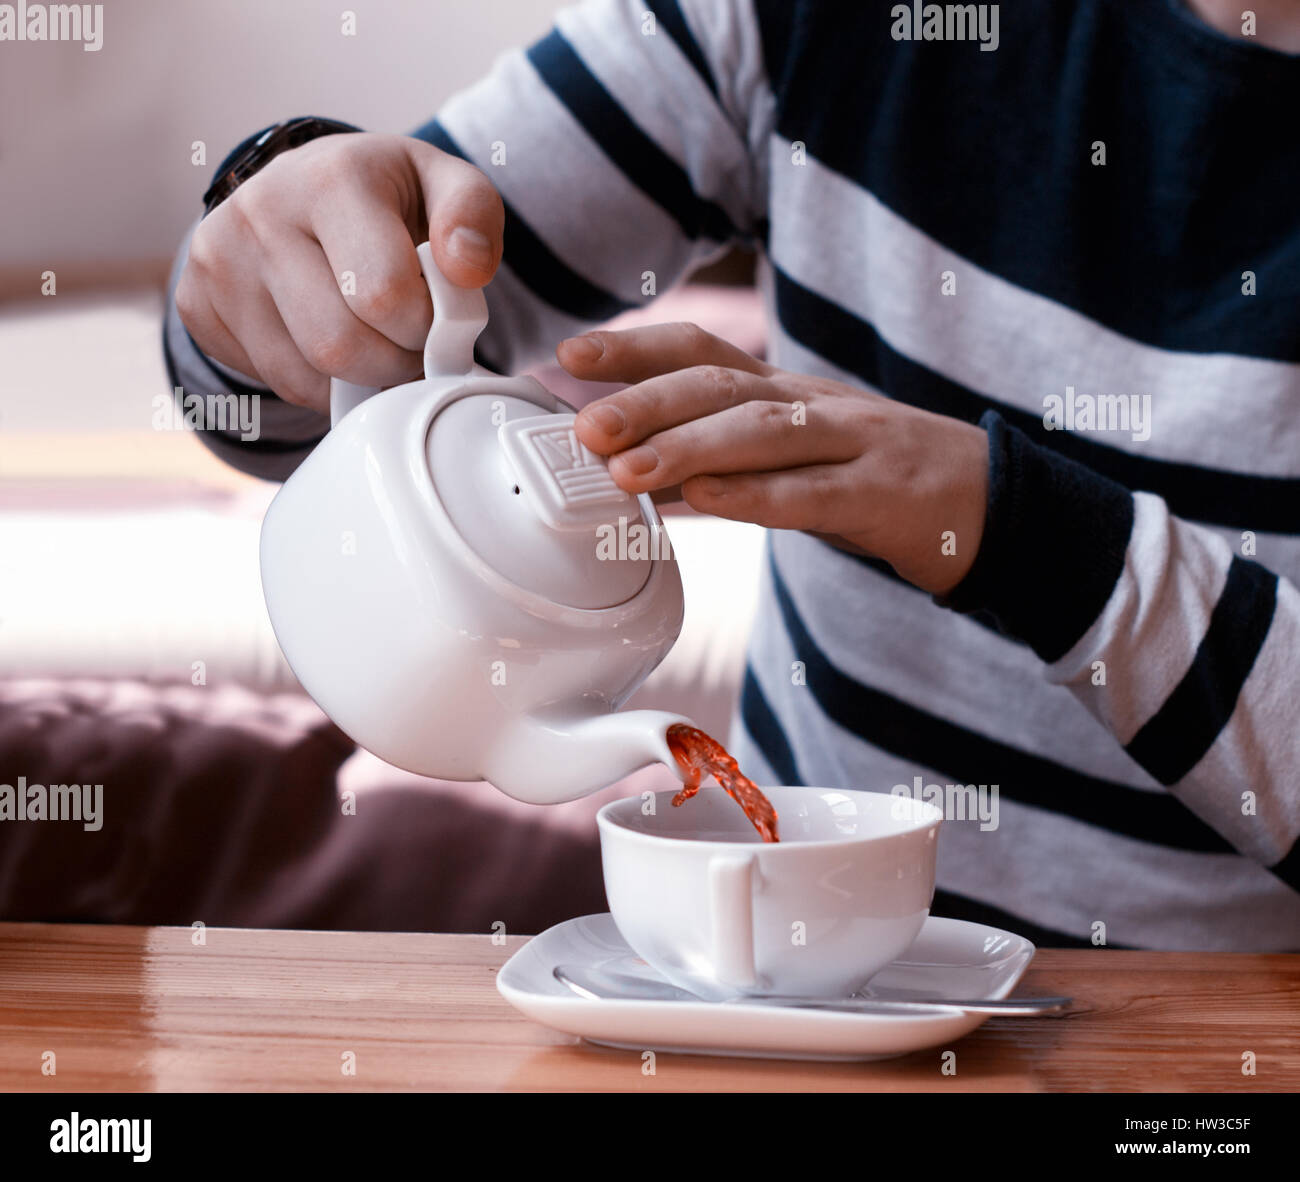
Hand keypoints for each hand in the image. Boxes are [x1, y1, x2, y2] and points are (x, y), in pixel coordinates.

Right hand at [175, 132, 503, 413]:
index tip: (435, 314)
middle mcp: (258, 213)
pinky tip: (331, 341)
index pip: (383, 295)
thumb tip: (467, 267)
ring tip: (376, 339)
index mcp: (329, 178)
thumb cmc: (388, 197)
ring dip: (359, 380)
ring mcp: (217, 262)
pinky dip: (320, 382)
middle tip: (410, 340)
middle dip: (394, 361)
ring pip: (305, 377)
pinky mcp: (198, 305)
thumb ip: (473, 216)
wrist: (309, 190)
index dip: (425, 325)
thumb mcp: (445, 186)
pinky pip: (276, 383)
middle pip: (339, 345)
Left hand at [559, 322, 988, 595]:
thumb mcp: (789, 461)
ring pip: (763, 434)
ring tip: (625, 469)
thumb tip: (629, 476)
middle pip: (723, 386)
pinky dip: (758, 496)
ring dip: (689, 448)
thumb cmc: (870, 476)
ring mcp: (852, 443)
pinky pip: (815, 494)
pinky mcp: (882, 495)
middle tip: (584, 428)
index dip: (637, 349)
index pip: (702, 351)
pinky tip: (707, 501)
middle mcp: (812, 403)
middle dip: (648, 402)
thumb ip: (714, 464)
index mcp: (784, 390)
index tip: (570, 354)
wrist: (986, 500)